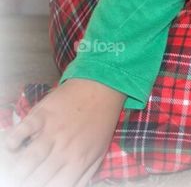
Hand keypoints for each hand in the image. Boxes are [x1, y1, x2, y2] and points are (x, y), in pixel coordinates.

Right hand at [5, 78, 124, 186]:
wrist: (103, 87)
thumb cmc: (100, 121)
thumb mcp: (99, 151)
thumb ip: (84, 174)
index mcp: (79, 161)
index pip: (56, 186)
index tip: (34, 186)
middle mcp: (64, 149)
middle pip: (38, 176)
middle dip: (26, 180)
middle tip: (19, 179)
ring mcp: (53, 131)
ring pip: (30, 158)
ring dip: (18, 167)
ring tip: (14, 170)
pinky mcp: (44, 114)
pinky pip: (24, 129)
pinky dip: (15, 139)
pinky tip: (12, 146)